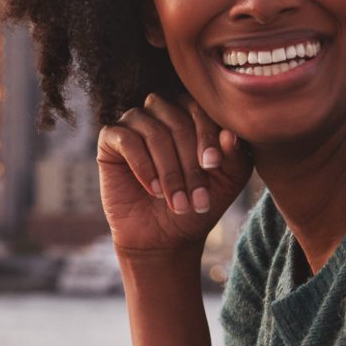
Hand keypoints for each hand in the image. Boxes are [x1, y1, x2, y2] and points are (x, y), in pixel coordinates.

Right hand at [98, 94, 250, 260]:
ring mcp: (135, 122)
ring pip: (153, 132)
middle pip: (177, 121)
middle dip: (189, 164)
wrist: (163, 236)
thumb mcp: (226, 181)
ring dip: (169, 170)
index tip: (213, 166)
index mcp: (191, 112)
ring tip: (177, 202)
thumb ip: (234, 156)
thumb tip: (230, 134)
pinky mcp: (110, 139)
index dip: (208, 136)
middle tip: (197, 198)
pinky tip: (154, 190)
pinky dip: (143, 166)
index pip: (201, 109)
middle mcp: (162, 110)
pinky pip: (126, 139)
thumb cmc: (197, 203)